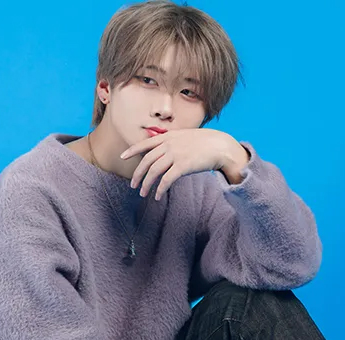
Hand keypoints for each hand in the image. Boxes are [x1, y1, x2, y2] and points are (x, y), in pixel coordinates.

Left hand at [120, 128, 249, 199]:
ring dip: (146, 184)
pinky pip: (166, 180)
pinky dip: (160, 189)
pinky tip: (157, 196)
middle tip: (133, 185)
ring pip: (153, 172)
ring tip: (143, 194)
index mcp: (168, 137)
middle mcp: (169, 144)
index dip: (132, 150)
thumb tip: (162, 148)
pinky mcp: (183, 166)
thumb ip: (172, 142)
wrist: (221, 146)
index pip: (145, 143)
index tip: (123, 156)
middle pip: (146, 161)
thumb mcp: (185, 137)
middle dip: (138, 174)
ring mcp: (175, 155)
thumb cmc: (205, 143)